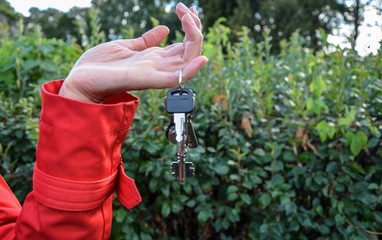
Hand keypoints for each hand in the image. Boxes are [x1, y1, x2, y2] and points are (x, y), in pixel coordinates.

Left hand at [59, 2, 206, 102]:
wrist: (80, 79)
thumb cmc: (99, 66)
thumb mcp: (126, 46)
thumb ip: (146, 41)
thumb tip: (164, 29)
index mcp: (155, 58)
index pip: (184, 45)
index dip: (191, 27)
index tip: (186, 9)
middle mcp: (158, 66)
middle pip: (189, 51)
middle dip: (195, 28)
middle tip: (188, 10)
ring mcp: (154, 73)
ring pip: (187, 61)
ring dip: (195, 40)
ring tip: (190, 20)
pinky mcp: (145, 79)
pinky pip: (174, 78)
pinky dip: (190, 70)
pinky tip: (201, 58)